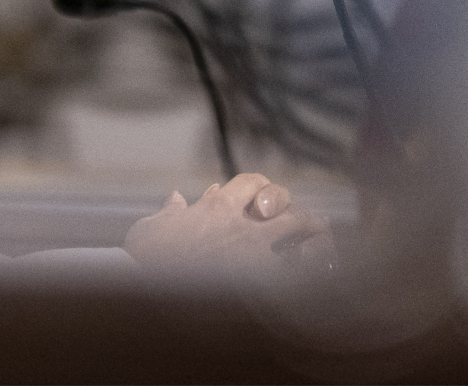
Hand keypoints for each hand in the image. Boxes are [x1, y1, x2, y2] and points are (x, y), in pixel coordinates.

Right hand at [123, 172, 331, 277]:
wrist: (149, 286)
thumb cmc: (146, 256)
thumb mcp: (153, 227)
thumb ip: (170, 211)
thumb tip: (175, 198)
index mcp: (216, 206)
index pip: (254, 181)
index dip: (264, 189)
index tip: (264, 205)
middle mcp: (241, 223)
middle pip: (285, 201)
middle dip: (297, 210)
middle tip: (307, 225)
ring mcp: (255, 251)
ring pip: (302, 228)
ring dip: (314, 234)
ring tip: (321, 244)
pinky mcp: (262, 279)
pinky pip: (301, 267)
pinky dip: (312, 267)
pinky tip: (315, 274)